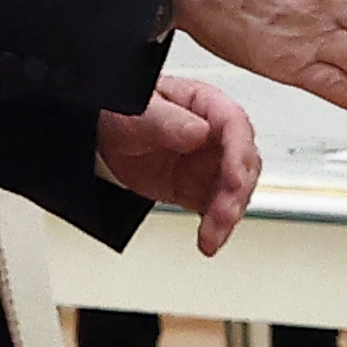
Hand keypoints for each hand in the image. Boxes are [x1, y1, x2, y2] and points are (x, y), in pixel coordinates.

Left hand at [94, 76, 261, 252]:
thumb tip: (199, 131)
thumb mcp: (140, 111)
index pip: (235, 126)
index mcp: (207, 106)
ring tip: (212, 235)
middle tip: (224, 214)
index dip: (239, 154)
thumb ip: (168, 120)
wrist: (103, 138)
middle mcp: (216, 136)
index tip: (234, 179)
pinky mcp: (201, 190)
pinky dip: (216, 229)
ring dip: (228, 216)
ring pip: (236, 192)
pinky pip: (218, 211)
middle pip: (243, 164)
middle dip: (237, 192)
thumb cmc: (123, 112)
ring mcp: (211, 165)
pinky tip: (209, 241)